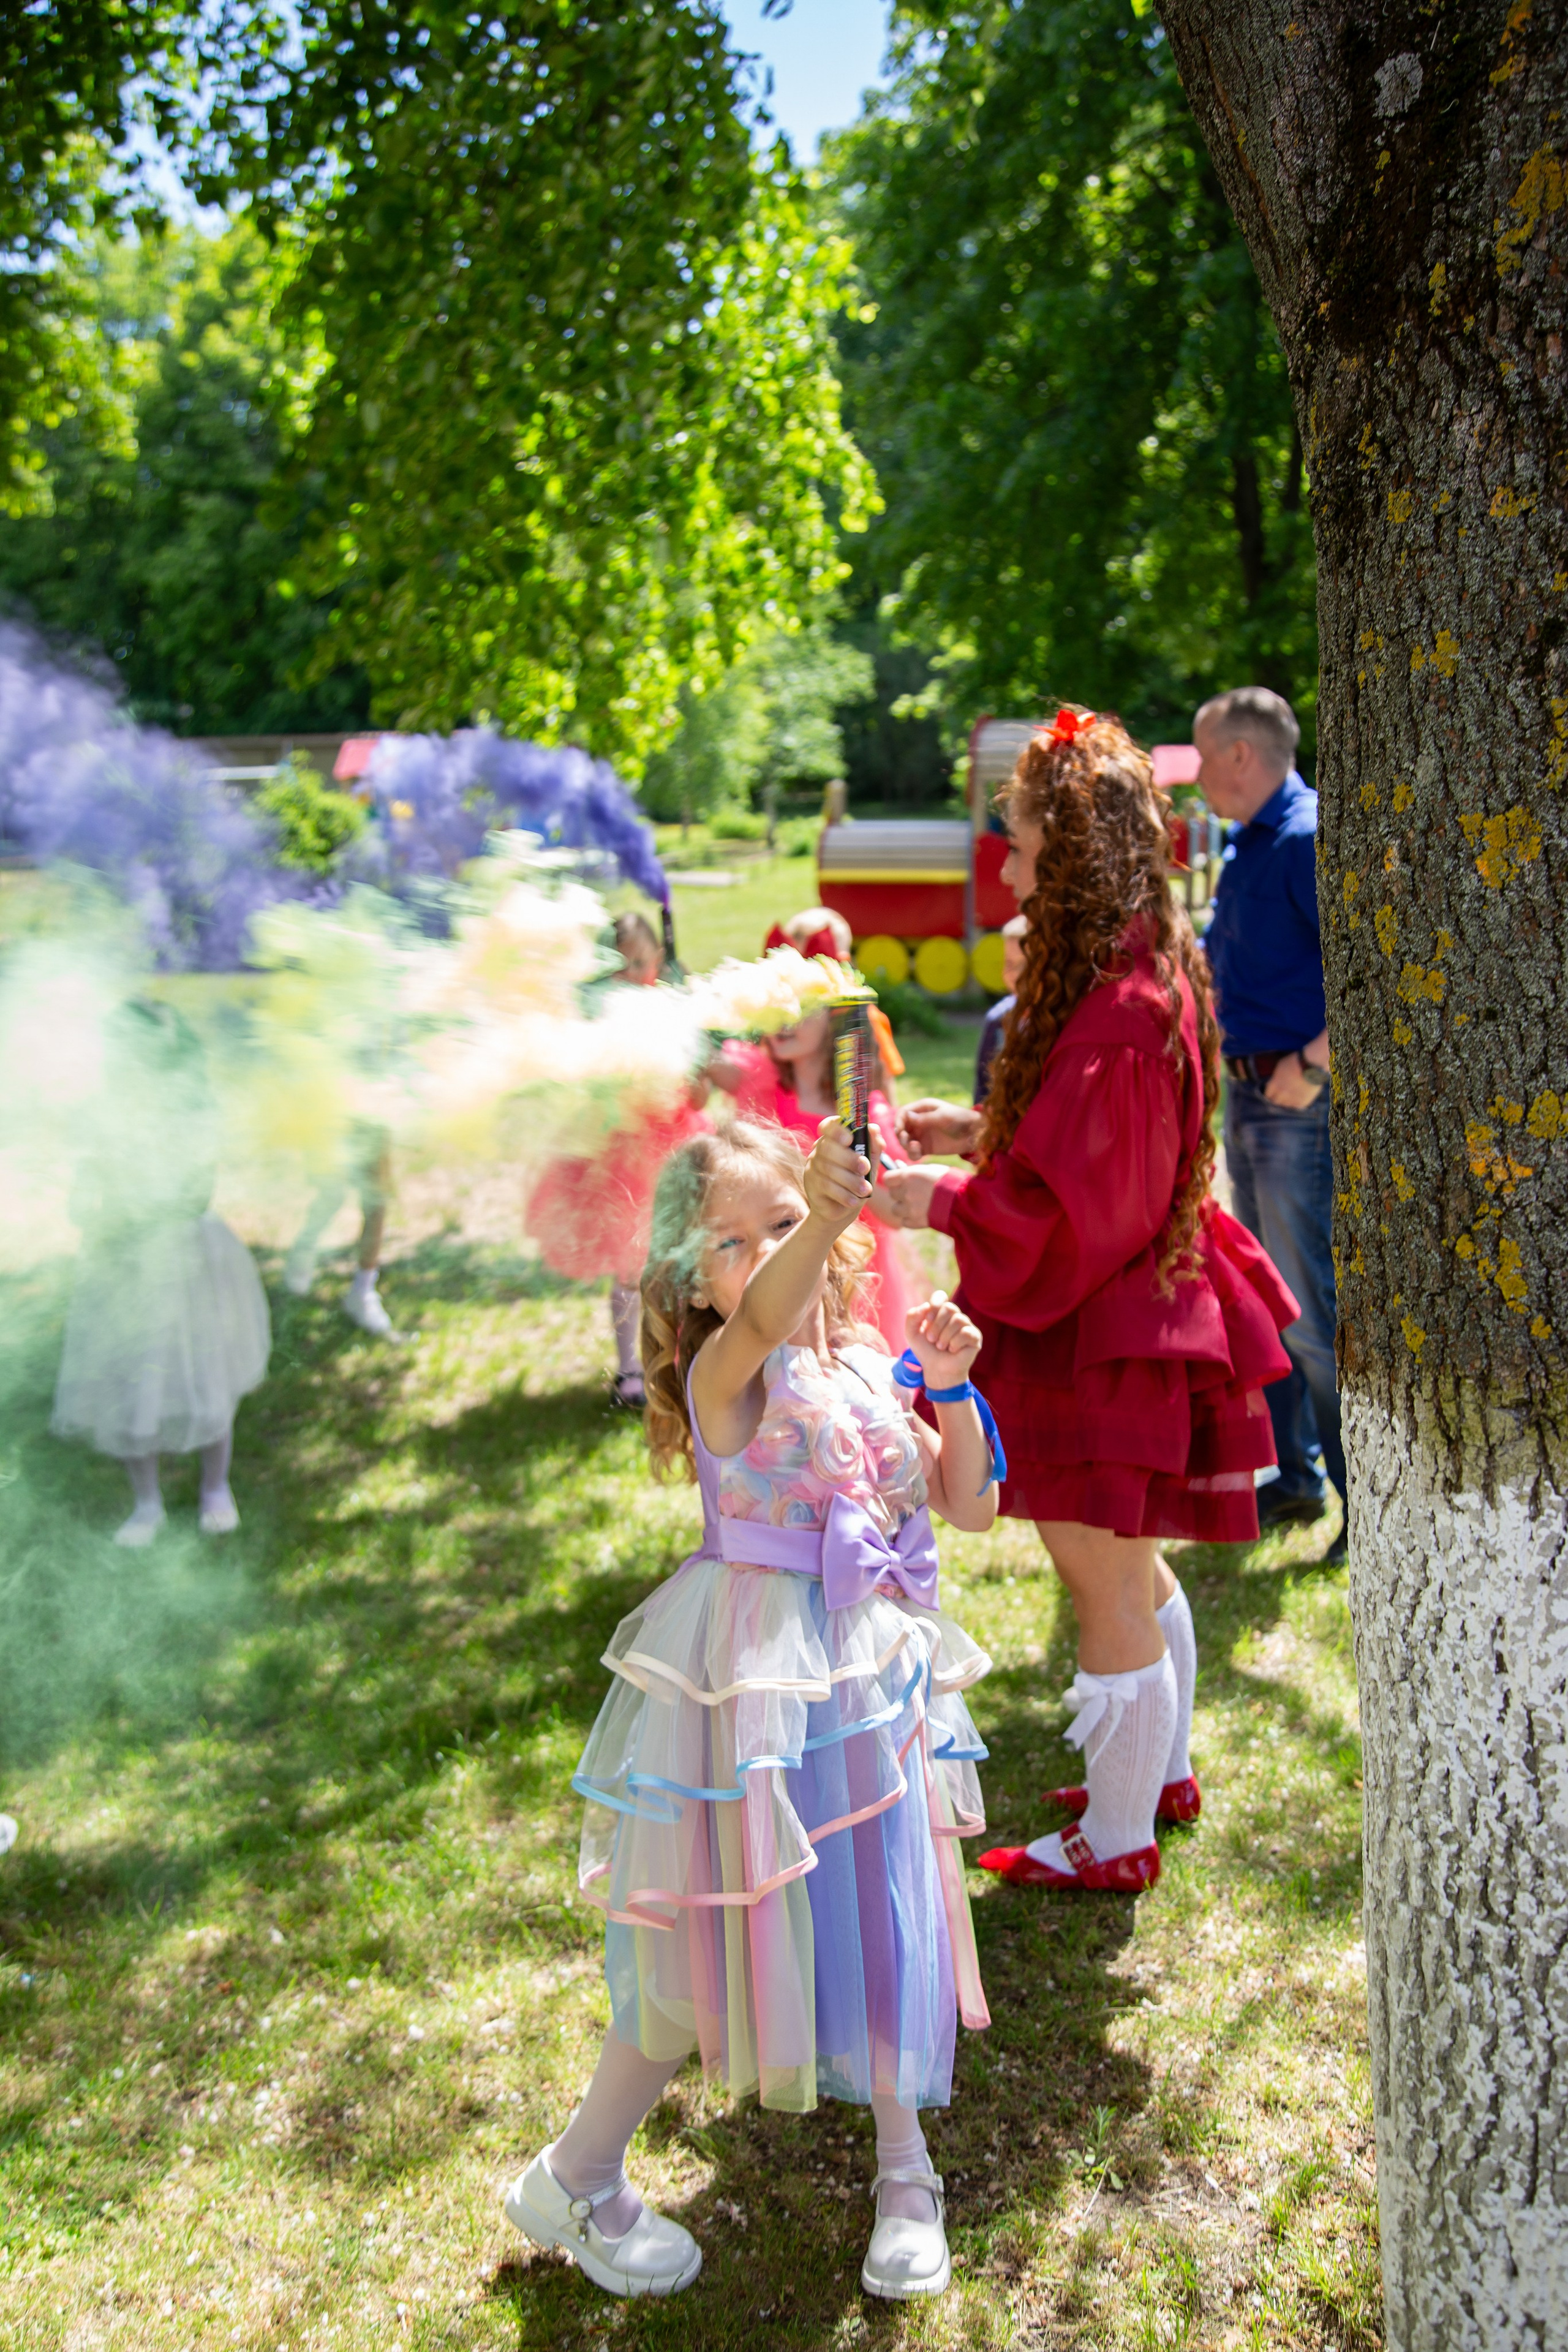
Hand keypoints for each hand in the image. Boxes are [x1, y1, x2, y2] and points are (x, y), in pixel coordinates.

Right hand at [804, 1116, 877, 1233]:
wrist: (843, 1211)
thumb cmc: (857, 1183)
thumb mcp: (870, 1166)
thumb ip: (873, 1147)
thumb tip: (874, 1129)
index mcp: (834, 1141)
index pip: (828, 1125)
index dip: (837, 1129)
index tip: (850, 1139)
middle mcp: (819, 1151)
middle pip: (827, 1147)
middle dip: (849, 1158)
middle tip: (865, 1169)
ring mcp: (812, 1168)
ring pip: (828, 1169)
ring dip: (851, 1180)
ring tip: (866, 1191)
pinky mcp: (811, 1186)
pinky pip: (826, 1186)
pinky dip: (844, 1194)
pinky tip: (854, 1201)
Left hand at [877, 1161, 946, 1228]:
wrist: (963, 1201)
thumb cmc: (949, 1180)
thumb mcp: (931, 1169)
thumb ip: (913, 1170)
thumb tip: (898, 1165)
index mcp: (908, 1176)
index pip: (887, 1178)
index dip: (893, 1179)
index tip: (899, 1181)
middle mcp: (905, 1192)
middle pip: (892, 1193)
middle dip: (900, 1192)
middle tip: (913, 1192)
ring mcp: (909, 1208)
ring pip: (895, 1209)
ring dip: (903, 1207)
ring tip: (916, 1204)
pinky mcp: (915, 1222)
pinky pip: (905, 1221)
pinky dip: (910, 1219)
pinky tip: (921, 1214)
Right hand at [896, 1097, 982, 1160]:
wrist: (975, 1135)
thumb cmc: (961, 1119)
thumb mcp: (943, 1117)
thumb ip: (924, 1118)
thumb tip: (906, 1116)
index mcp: (923, 1108)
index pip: (903, 1113)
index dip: (899, 1121)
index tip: (901, 1130)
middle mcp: (920, 1121)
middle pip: (901, 1128)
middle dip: (901, 1135)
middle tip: (907, 1140)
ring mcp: (922, 1135)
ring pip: (905, 1141)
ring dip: (906, 1145)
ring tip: (916, 1147)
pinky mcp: (926, 1148)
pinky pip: (913, 1152)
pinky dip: (912, 1153)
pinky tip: (919, 1153)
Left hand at [905, 1289, 980, 1388]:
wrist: (936, 1370)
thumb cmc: (926, 1351)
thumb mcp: (911, 1333)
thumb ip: (912, 1317)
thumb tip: (926, 1306)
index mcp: (941, 1312)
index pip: (940, 1296)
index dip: (934, 1306)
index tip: (927, 1320)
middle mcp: (955, 1316)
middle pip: (949, 1307)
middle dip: (937, 1325)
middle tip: (931, 1339)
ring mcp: (967, 1326)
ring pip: (958, 1319)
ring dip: (945, 1336)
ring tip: (941, 1347)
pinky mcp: (975, 1337)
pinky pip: (966, 1332)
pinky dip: (955, 1343)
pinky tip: (953, 1350)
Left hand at [1263, 1052, 1324, 1109]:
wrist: (1312, 1065)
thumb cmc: (1295, 1061)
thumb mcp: (1280, 1066)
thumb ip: (1276, 1077)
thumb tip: (1275, 1081)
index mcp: (1274, 1085)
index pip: (1268, 1095)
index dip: (1269, 1094)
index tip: (1272, 1093)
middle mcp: (1281, 1094)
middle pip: (1276, 1101)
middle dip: (1277, 1099)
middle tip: (1281, 1096)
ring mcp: (1292, 1099)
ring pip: (1285, 1105)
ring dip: (1286, 1102)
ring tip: (1290, 1097)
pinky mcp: (1302, 1102)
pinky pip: (1296, 1106)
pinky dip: (1296, 1103)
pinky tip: (1298, 1098)